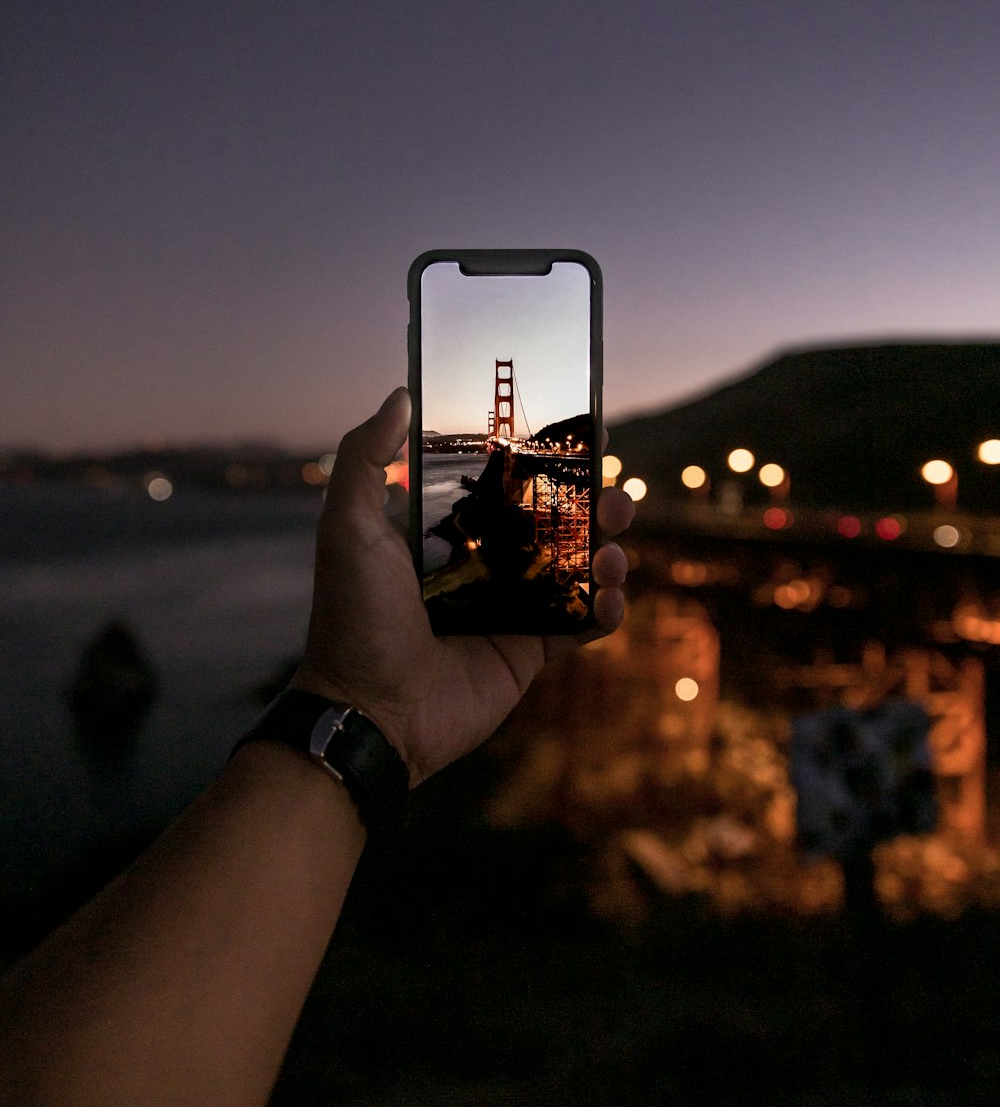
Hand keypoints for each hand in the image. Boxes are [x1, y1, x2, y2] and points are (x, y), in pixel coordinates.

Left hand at [294, 387, 633, 783]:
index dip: (543, 463)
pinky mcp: (530, 651)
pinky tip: (610, 597)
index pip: (505, 484)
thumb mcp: (347, 527)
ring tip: (612, 551)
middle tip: (613, 496)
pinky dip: (607, 610)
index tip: (577, 440)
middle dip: (592, 505)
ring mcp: (510, 608)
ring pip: (577, 569)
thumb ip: (365, 458)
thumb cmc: (354, 617)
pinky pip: (582, 625)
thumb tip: (400, 394)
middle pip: (554, 522)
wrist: (370, 711)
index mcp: (446, 530)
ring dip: (608, 553)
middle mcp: (483, 563)